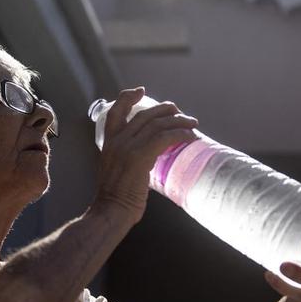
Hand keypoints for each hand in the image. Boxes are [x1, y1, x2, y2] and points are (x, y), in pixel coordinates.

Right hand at [93, 87, 198, 221]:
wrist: (111, 211)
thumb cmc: (115, 197)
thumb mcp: (114, 168)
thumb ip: (125, 155)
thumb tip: (147, 152)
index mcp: (108, 142)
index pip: (116, 111)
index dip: (128, 97)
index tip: (141, 90)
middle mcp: (117, 141)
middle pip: (145, 115)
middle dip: (165, 109)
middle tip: (179, 111)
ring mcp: (128, 148)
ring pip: (157, 124)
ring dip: (179, 121)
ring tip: (192, 123)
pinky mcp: (140, 157)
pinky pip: (164, 138)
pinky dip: (180, 134)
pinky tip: (189, 137)